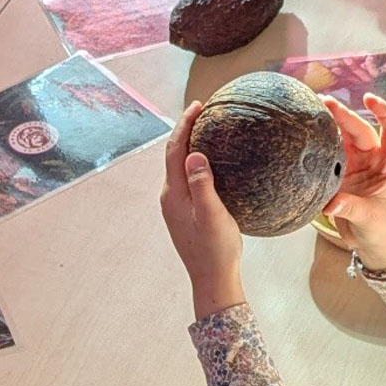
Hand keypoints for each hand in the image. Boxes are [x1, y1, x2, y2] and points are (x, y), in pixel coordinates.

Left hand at [160, 101, 245, 319]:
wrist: (212, 280)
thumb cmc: (216, 250)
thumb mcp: (213, 216)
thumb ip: (202, 185)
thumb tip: (194, 154)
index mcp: (174, 194)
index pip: (175, 150)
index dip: (184, 125)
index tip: (198, 106)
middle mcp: (170, 198)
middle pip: (173, 155)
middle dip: (185, 131)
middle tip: (202, 111)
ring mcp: (175, 207)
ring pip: (178, 167)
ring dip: (188, 146)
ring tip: (205, 130)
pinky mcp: (183, 214)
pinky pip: (185, 179)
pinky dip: (193, 163)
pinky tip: (208, 163)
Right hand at [321, 94, 385, 270]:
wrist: (374, 244)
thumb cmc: (382, 230)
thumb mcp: (369, 219)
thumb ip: (351, 208)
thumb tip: (331, 203)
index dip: (384, 113)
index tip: (370, 99)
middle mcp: (374, 161)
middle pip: (361, 131)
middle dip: (345, 115)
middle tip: (326, 103)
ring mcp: (357, 166)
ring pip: (344, 138)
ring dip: (332, 124)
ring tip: (314, 109)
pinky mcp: (341, 175)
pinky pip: (331, 154)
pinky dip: (322, 143)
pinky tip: (308, 133)